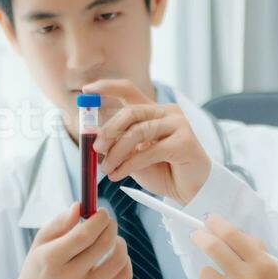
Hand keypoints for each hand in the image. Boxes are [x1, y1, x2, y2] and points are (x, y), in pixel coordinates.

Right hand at [4, 204, 131, 278]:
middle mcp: (70, 278)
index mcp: (52, 259)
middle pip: (104, 244)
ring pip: (118, 260)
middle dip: (110, 226)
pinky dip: (125, 262)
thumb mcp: (40, 243)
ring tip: (112, 239)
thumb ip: (59, 222)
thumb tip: (80, 207)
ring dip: (120, 242)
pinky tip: (115, 256)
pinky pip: (123, 277)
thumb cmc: (39, 270)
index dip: (99, 219)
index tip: (101, 212)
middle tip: (107, 221)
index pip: (85, 234)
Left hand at [84, 79, 211, 203]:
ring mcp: (179, 125)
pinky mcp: (185, 142)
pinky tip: (119, 174)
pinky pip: (150, 150)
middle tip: (95, 147)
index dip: (108, 87)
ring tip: (106, 169)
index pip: (129, 90)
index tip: (87, 89)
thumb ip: (117, 145)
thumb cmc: (163, 171)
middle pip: (131, 111)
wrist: (190, 190)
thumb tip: (93, 135)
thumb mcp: (133, 157)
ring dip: (117, 152)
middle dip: (109, 129)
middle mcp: (167, 113)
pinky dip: (130, 164)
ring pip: (139, 132)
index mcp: (154, 111)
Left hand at [191, 215, 277, 278]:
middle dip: (200, 237)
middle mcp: (247, 277)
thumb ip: (256, 254)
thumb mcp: (275, 273)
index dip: (216, 223)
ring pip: (204, 272)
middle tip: (197, 236)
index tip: (209, 220)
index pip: (233, 235)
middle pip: (214, 247)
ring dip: (207, 273)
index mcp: (263, 264)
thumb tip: (233, 236)